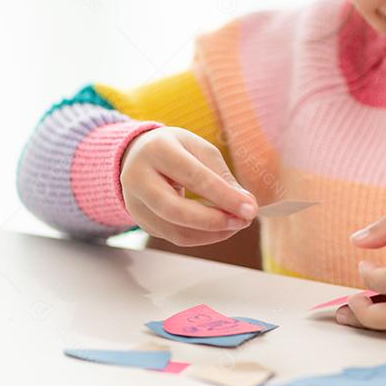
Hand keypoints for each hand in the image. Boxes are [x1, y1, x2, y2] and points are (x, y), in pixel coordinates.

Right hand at [119, 126, 257, 246]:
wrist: (137, 154)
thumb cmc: (176, 149)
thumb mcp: (200, 149)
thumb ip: (222, 177)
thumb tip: (247, 204)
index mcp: (157, 150)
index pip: (194, 177)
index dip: (224, 196)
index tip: (250, 208)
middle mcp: (137, 178)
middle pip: (176, 210)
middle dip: (215, 221)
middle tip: (244, 221)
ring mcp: (134, 202)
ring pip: (175, 231)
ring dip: (212, 233)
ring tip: (236, 223)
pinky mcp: (140, 221)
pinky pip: (173, 237)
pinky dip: (202, 236)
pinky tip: (220, 227)